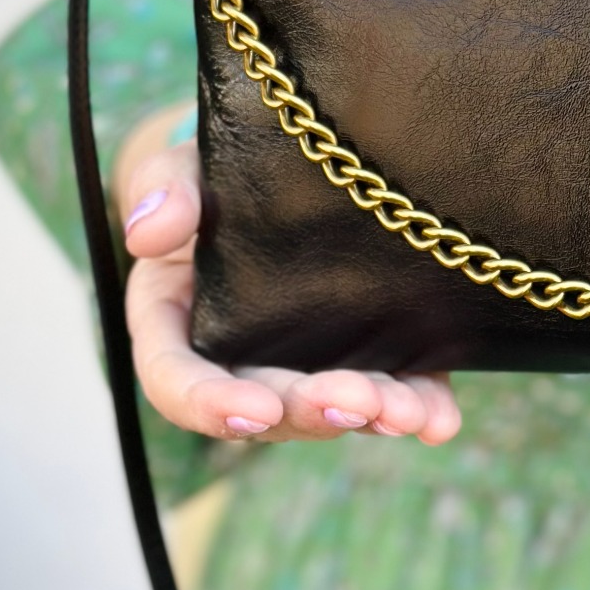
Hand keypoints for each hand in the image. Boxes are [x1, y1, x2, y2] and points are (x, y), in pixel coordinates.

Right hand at [117, 115, 460, 445]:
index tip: (255, 409)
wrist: (276, 173)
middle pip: (268, 410)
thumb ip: (166, 191)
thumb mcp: (182, 169)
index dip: (213, 405)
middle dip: (312, 411)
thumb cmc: (213, 177)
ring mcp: (303, 369)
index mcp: (175, 326)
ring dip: (372, 417)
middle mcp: (238, 363)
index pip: (177, 382)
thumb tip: (148, 232)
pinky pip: (389, 396)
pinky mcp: (363, 360)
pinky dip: (418, 410)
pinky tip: (441, 420)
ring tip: (408, 413)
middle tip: (356, 401)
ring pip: (332, 412)